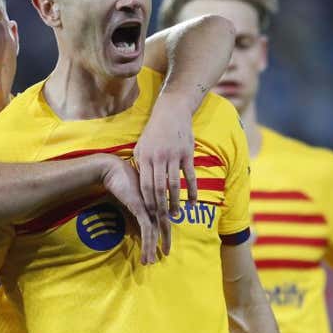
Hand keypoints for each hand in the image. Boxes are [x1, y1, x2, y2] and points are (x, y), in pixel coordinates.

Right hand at [100, 155, 160, 263]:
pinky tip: (148, 252)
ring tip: (150, 261)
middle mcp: (154, 204)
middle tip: (165, 254)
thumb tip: (137, 212)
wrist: (112, 169)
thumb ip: (136, 203)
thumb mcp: (131, 193)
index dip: (165, 232)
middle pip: (164, 226)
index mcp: (154, 200)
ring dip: (152, 248)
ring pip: (155, 232)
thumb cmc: (121, 178)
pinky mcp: (140, 209)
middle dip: (165, 241)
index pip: (163, 218)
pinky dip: (148, 243)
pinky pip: (147, 230)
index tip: (165, 243)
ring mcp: (148, 206)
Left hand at [133, 93, 195, 256]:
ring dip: (175, 202)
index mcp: (145, 157)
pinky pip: (190, 176)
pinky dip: (192, 191)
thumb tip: (139, 187)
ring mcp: (174, 156)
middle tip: (162, 220)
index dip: (147, 201)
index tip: (149, 214)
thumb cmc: (154, 132)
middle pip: (159, 188)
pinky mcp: (187, 154)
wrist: (171, 111)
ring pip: (174, 184)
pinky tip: (192, 202)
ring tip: (176, 214)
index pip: (145, 185)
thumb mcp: (141, 147)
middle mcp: (159, 158)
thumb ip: (140, 166)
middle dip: (160, 206)